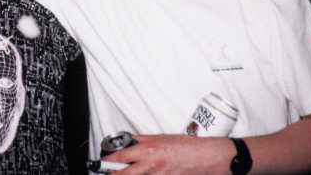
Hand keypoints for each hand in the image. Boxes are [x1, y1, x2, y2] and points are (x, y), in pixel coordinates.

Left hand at [103, 134, 233, 174]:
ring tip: (128, 173)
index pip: (121, 156)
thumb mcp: (162, 137)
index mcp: (149, 149)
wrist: (207, 157)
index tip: (104, 161)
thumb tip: (129, 141)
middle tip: (109, 173)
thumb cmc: (187, 146)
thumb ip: (143, 140)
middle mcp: (151, 164)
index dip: (109, 160)